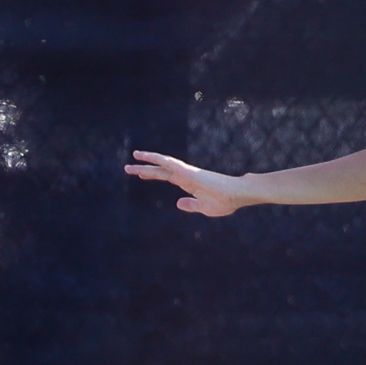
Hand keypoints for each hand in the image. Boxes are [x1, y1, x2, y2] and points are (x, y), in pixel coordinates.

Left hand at [124, 150, 244, 216]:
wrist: (237, 195)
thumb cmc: (226, 202)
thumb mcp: (204, 208)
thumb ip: (191, 205)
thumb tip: (177, 204)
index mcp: (189, 183)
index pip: (166, 176)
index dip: (153, 174)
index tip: (140, 173)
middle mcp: (186, 175)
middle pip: (161, 170)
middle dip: (145, 169)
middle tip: (128, 167)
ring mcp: (187, 172)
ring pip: (164, 163)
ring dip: (148, 160)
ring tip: (134, 156)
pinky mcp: (189, 172)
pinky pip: (171, 163)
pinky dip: (159, 159)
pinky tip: (148, 156)